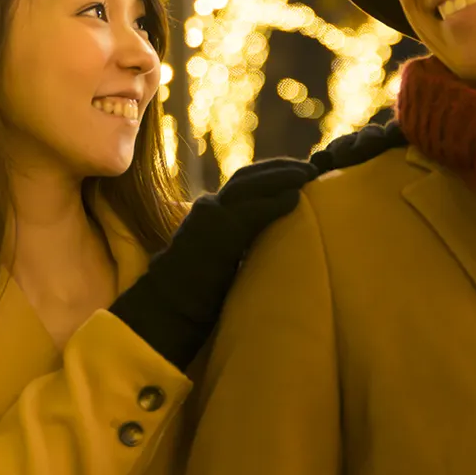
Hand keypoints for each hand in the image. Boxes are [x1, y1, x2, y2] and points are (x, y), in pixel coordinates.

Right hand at [110, 122, 405, 367]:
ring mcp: (212, 219)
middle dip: (280, 167)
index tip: (294, 171)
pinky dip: (275, 202)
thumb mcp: (217, 259)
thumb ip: (236, 244)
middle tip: (309, 166)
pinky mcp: (219, 235)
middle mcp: (208, 209)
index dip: (269, 175)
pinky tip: (295, 198)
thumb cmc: (189, 293)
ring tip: (308, 174)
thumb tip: (262, 244)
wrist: (166, 308)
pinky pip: (252, 211)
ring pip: (250, 185)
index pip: (242, 184)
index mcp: (208, 214)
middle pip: (248, 177)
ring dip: (282, 176)